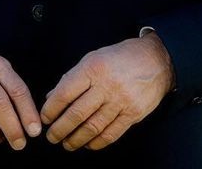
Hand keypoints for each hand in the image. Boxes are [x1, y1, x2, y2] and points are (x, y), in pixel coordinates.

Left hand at [40, 32, 174, 150]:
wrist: (157, 59)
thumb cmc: (120, 58)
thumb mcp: (93, 58)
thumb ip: (72, 78)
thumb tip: (50, 98)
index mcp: (93, 68)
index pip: (65, 93)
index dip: (51, 109)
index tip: (45, 118)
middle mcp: (107, 84)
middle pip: (77, 114)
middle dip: (60, 129)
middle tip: (51, 137)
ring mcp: (121, 100)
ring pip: (93, 127)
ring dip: (76, 139)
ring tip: (67, 144)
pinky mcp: (134, 113)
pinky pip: (111, 134)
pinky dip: (96, 143)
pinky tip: (87, 144)